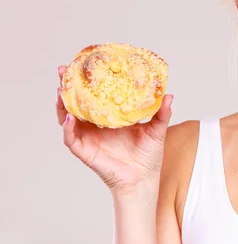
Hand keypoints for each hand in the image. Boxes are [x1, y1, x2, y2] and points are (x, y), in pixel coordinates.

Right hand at [55, 65, 173, 193]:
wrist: (144, 179)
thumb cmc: (149, 155)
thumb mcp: (156, 129)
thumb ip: (161, 113)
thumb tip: (169, 94)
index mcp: (110, 117)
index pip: (94, 95)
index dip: (88, 81)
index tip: (84, 63)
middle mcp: (95, 125)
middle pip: (75, 103)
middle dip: (67, 87)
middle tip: (64, 71)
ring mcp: (88, 138)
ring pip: (67, 118)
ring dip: (62, 104)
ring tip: (61, 90)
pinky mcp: (84, 152)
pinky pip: (70, 139)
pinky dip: (68, 128)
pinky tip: (70, 118)